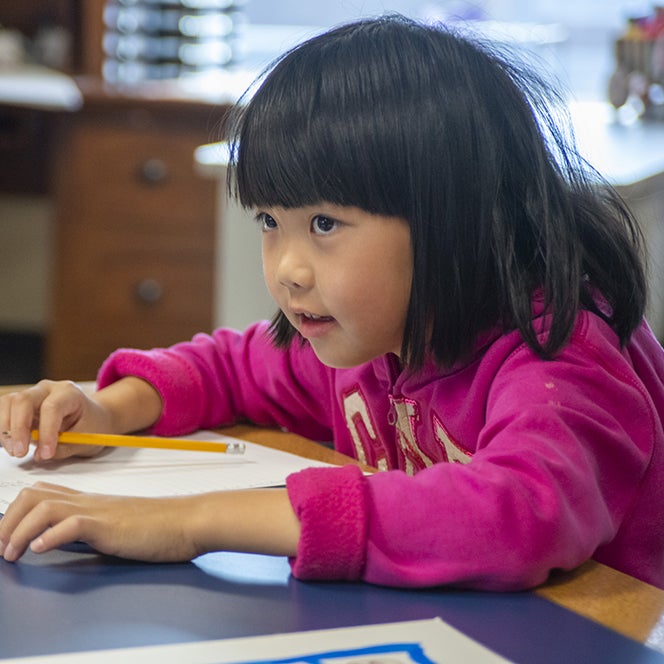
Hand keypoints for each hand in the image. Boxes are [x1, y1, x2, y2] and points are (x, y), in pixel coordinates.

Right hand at [0, 380, 110, 460]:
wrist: (93, 417)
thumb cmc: (92, 425)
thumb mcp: (87, 439)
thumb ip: (64, 448)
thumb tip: (39, 455)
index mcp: (69, 392)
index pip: (51, 407)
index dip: (46, 432)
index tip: (46, 453)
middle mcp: (48, 389)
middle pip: (23, 400)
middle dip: (18, 429)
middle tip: (21, 453)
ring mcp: (32, 395)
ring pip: (8, 404)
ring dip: (6, 430)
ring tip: (16, 451)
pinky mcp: (21, 406)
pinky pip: (3, 412)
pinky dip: (3, 430)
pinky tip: (11, 445)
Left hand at [0, 482, 201, 562]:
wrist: (189, 520)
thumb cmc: (161, 525)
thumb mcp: (119, 525)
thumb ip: (94, 528)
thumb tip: (66, 540)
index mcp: (91, 502)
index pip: (42, 494)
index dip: (15, 513)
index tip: (7, 537)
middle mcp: (89, 502)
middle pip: (34, 495)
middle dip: (8, 520)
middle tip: (2, 547)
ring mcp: (99, 511)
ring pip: (44, 507)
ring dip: (19, 531)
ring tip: (12, 553)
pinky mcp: (109, 525)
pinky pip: (72, 525)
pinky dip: (49, 537)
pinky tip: (40, 550)